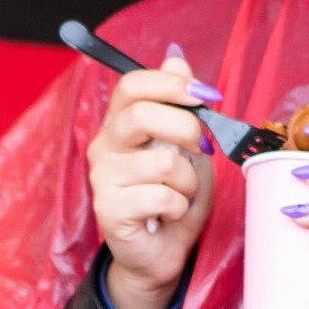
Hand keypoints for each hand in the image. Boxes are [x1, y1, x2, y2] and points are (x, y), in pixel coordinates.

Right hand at [83, 44, 216, 308]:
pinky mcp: (108, 209)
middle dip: (187, 129)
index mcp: (121, 124)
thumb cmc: (173, 198)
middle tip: (202, 150)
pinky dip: (179, 207)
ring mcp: (102, 178)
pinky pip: (161, 195)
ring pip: (163, 161)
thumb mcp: (186, 147)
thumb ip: (180, 104)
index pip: (133, 84)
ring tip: (181, 195)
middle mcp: (104, 146)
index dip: (172, 83)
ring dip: (188, 182)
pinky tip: (168, 214)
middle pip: (143, 114)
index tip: (206, 95)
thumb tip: (177, 55)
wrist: (160, 253)